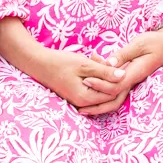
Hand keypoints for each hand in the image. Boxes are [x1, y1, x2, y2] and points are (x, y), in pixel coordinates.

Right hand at [0, 16, 129, 113]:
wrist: (39, 63)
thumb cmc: (60, 63)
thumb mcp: (85, 65)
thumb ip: (105, 72)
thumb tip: (123, 76)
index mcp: (86, 98)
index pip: (113, 92)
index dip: (119, 78)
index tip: (118, 62)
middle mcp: (83, 103)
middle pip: (109, 93)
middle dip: (112, 77)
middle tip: (107, 59)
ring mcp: (79, 100)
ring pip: (102, 89)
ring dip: (105, 75)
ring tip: (98, 59)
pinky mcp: (77, 94)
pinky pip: (94, 88)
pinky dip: (97, 76)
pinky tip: (94, 62)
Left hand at [75, 27, 162, 114]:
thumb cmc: (155, 42)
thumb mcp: (139, 44)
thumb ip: (122, 54)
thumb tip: (108, 63)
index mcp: (135, 73)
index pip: (115, 86)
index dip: (100, 85)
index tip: (87, 80)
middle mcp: (132, 80)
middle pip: (114, 99)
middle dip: (97, 105)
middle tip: (78, 106)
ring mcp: (131, 80)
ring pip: (114, 97)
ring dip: (98, 103)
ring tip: (81, 106)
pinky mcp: (128, 77)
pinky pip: (114, 88)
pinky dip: (102, 90)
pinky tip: (91, 85)